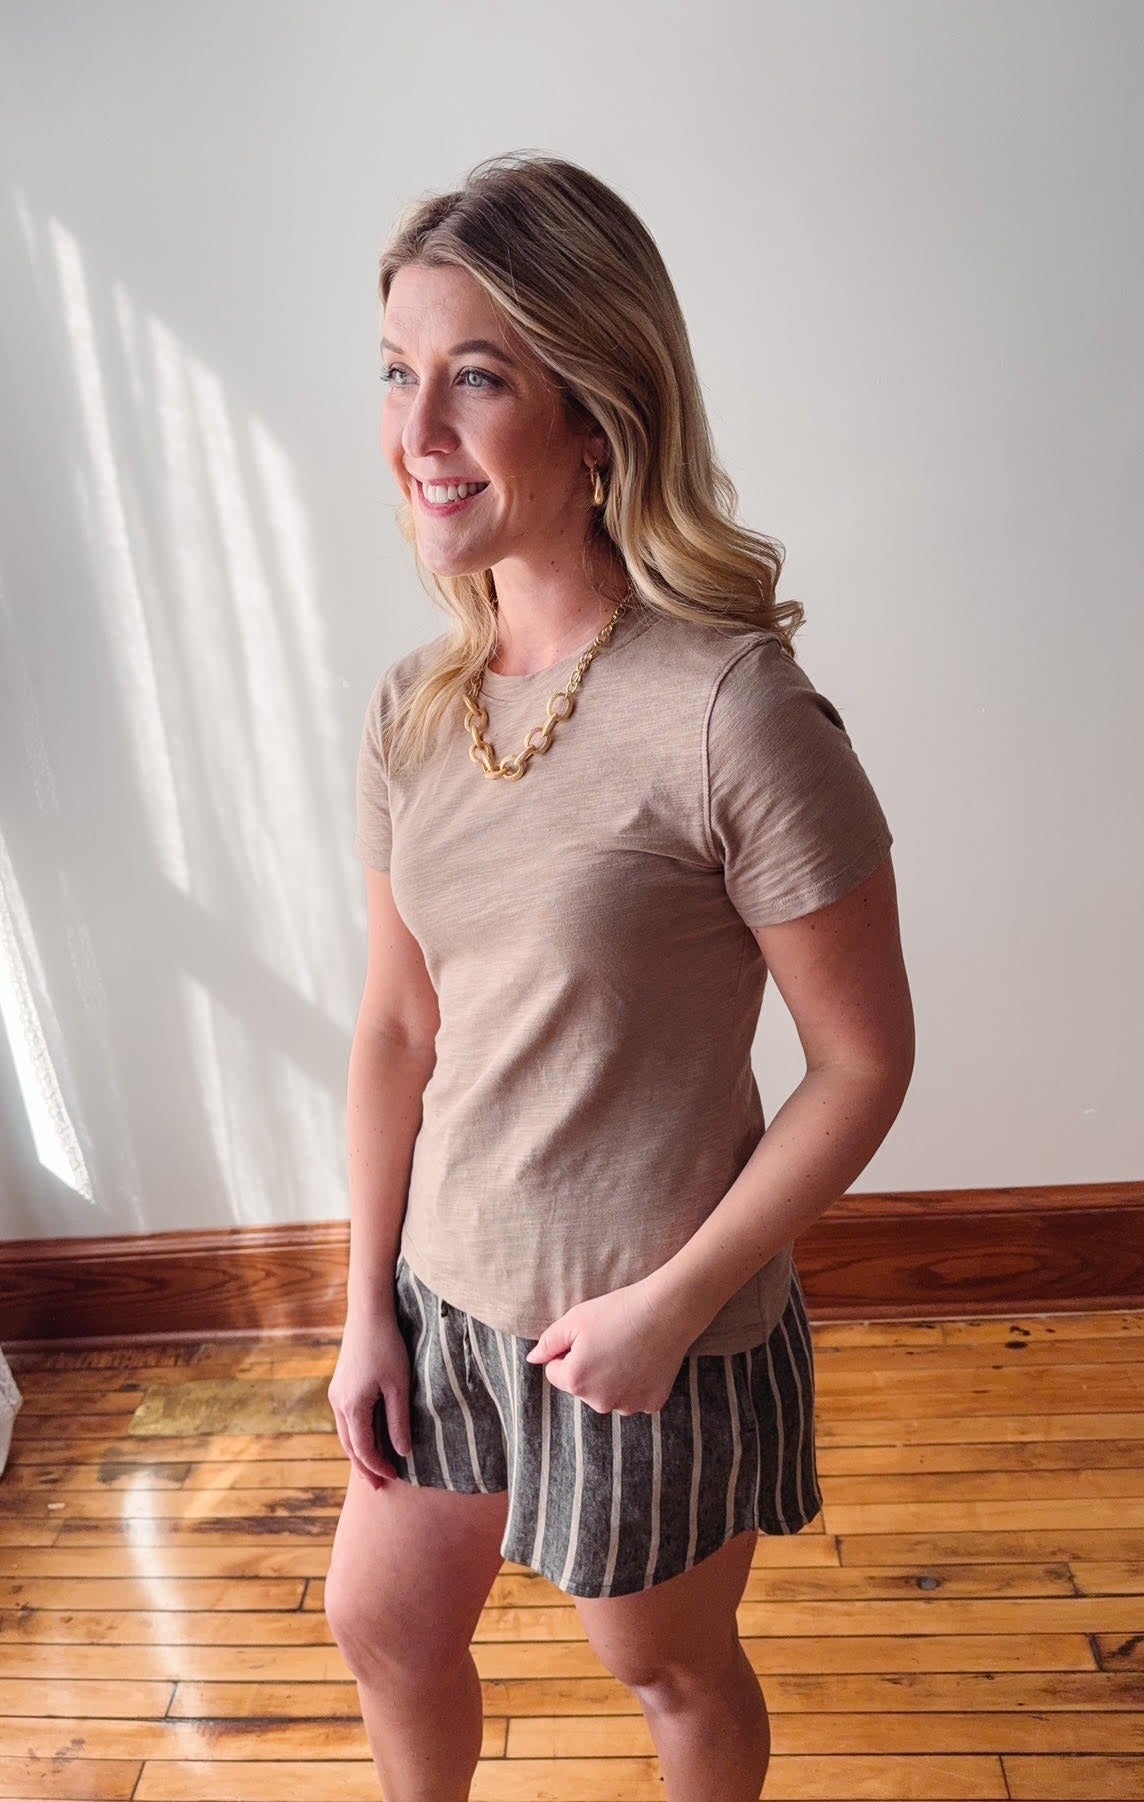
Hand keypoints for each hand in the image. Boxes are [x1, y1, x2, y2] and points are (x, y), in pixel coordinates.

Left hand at [524, 1278, 690, 1415]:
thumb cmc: (618, 1311)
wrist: (667, 1311)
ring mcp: (628, 1406)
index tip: (589, 1335)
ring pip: (608, 1393)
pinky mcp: (651, 1405)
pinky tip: (645, 1360)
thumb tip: (533, 1359)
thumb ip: (548, 1342)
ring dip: (612, 1378)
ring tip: (628, 1349)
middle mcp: (599, 1402)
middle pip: (582, 1386)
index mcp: (575, 1381)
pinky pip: (634, 1396)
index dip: (568, 1351)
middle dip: (589, 1367)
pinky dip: (636, 1383)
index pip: (555, 1372)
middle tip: (610, 1340)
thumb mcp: (574, 1319)